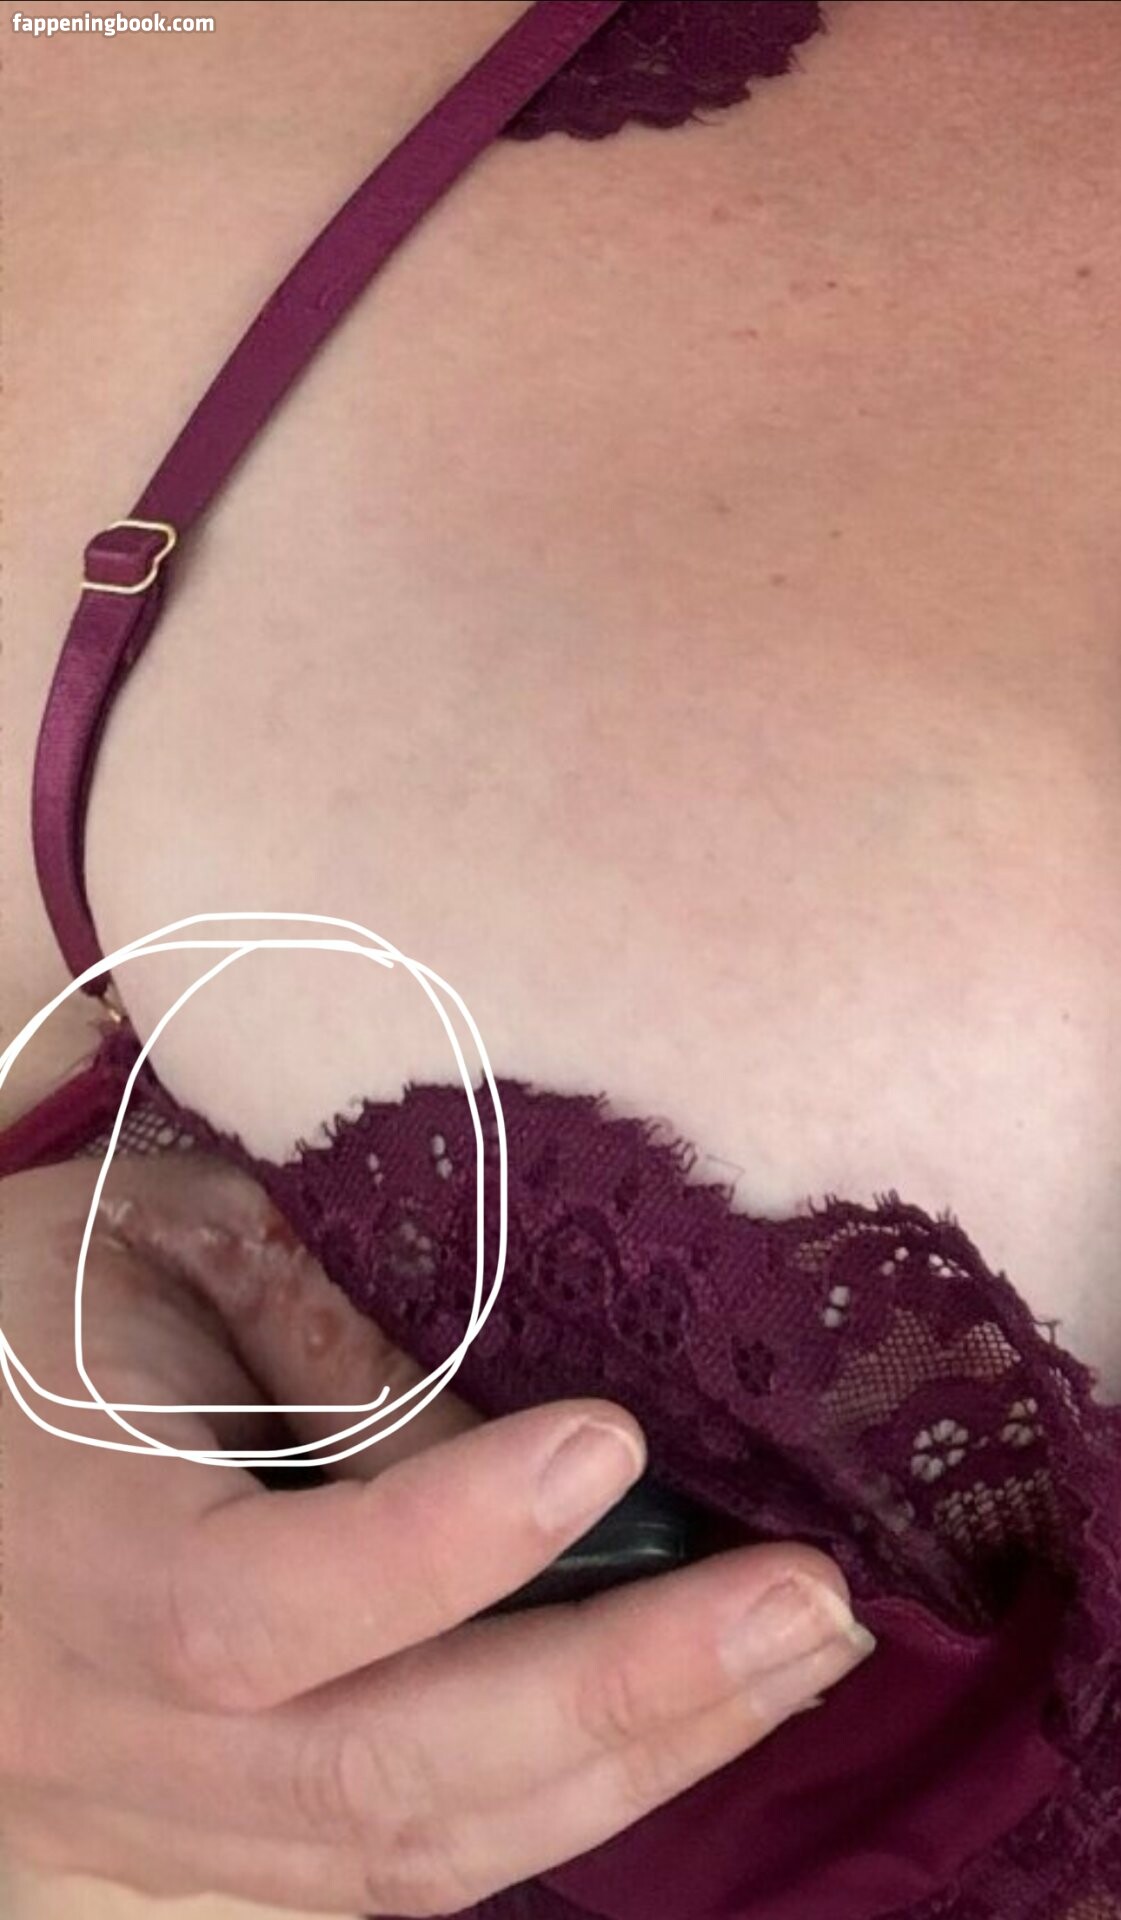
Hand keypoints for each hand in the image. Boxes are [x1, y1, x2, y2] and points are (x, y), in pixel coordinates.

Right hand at [0, 1152, 874, 1914]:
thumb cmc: (22, 1310)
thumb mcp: (151, 1251)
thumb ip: (319, 1340)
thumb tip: (531, 1447)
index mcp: (69, 1561)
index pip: (253, 1606)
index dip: (440, 1542)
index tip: (612, 1440)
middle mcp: (101, 1737)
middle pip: (378, 1775)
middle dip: (622, 1696)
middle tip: (809, 1603)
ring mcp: (144, 1823)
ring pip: (405, 1856)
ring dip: (624, 1767)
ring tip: (792, 1662)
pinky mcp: (188, 1849)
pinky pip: (383, 1872)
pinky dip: (548, 1809)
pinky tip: (669, 1726)